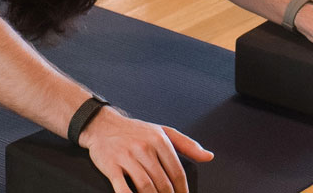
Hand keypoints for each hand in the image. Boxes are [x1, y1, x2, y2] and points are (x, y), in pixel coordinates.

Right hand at [79, 107, 210, 192]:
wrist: (103, 125)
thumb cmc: (136, 131)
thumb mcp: (163, 132)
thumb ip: (187, 145)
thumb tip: (208, 157)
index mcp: (160, 140)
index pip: (177, 172)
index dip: (182, 190)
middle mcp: (144, 147)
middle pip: (162, 182)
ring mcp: (127, 157)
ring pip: (146, 187)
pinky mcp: (111, 166)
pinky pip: (123, 188)